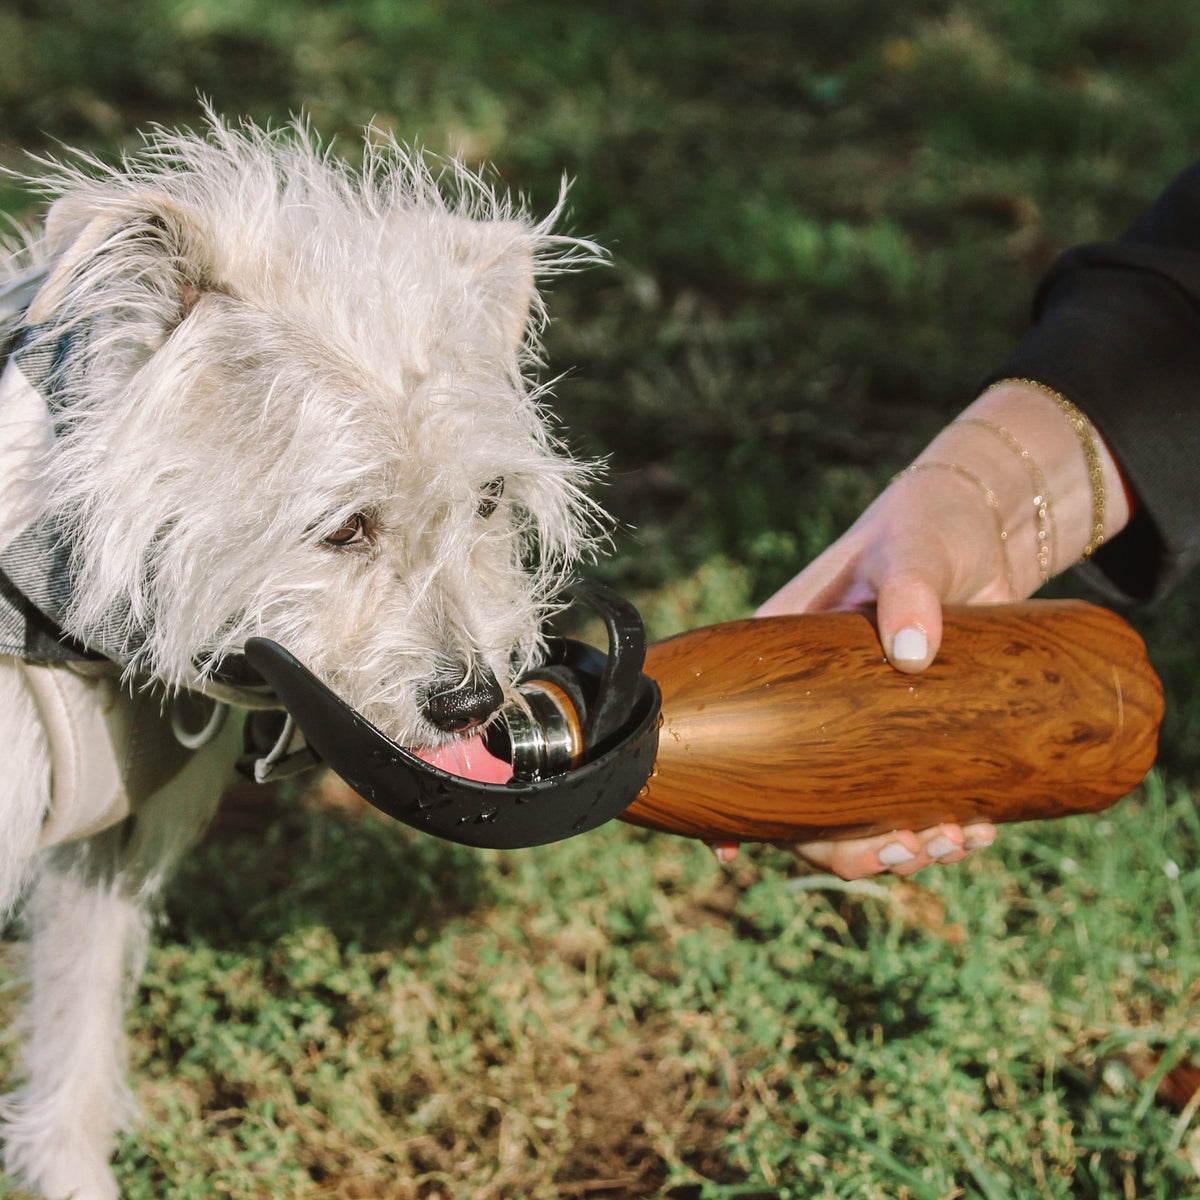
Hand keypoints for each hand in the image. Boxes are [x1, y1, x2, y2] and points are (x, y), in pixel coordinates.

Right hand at [750, 380, 1129, 878]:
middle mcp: (814, 703)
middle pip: (803, 797)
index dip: (731, 800)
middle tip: (903, 851)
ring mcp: (867, 724)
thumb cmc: (927, 525)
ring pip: (862, 809)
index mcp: (782, 660)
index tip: (734, 849)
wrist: (989, 527)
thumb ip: (908, 585)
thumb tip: (909, 651)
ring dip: (900, 844)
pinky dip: (942, 824)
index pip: (737, 736)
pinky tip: (976, 830)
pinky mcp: (921, 731)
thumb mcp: (910, 547)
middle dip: (845, 846)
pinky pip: (918, 794)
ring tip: (953, 840)